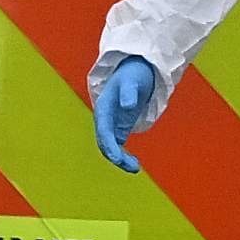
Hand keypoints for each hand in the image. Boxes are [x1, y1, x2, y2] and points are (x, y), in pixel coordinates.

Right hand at [91, 54, 159, 172]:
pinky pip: (118, 147)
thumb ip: (129, 92)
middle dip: (116, 157)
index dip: (109, 146)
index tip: (117, 159)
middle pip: (105, 143)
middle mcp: (104, 119)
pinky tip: (135, 163)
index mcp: (103, 109)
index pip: (103, 131)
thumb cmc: (133, 74)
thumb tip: (128, 106)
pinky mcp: (119, 128)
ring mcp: (111, 125)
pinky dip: (124, 157)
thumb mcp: (131, 81)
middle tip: (134, 167)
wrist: (135, 71)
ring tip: (135, 168)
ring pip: (110, 148)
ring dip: (120, 160)